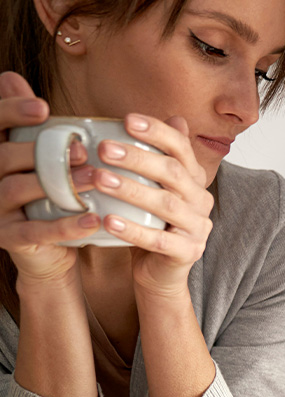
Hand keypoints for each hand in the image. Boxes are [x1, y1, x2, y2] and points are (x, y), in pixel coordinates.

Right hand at [0, 72, 99, 285]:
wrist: (50, 249)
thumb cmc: (50, 195)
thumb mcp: (40, 158)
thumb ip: (31, 124)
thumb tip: (8, 76)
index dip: (11, 111)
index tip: (43, 108)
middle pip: (4, 156)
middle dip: (44, 151)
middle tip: (85, 152)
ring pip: (17, 189)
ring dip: (58, 183)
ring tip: (94, 179)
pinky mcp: (9, 237)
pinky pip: (36, 230)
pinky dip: (65, 225)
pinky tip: (92, 218)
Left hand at [91, 113, 213, 297]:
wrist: (162, 271)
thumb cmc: (152, 223)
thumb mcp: (155, 187)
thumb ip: (161, 156)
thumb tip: (175, 116)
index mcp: (194, 179)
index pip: (181, 147)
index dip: (157, 131)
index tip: (127, 119)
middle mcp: (201, 200)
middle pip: (173, 172)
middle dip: (138, 157)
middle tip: (103, 149)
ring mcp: (198, 227)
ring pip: (166, 204)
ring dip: (131, 190)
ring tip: (99, 180)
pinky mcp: (188, 252)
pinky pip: (158, 240)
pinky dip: (132, 230)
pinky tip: (108, 220)